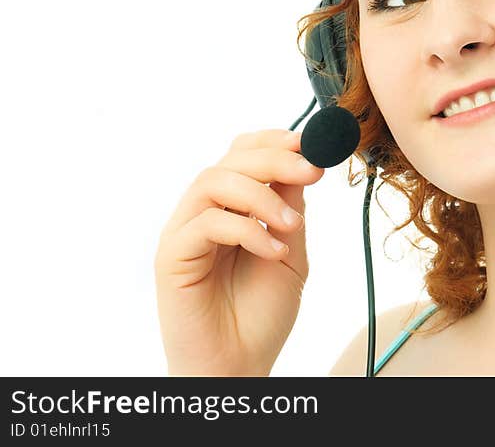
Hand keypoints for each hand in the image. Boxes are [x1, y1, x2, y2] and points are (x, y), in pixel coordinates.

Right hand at [154, 129, 323, 375]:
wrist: (239, 365)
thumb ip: (289, 209)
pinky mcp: (171, 256)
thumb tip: (303, 163)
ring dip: (261, 196)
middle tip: (312, 171)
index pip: (243, 154)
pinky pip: (206, 223)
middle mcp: (202, 212)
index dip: (275, 141)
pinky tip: (273, 252)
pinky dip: (247, 231)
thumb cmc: (261, 313)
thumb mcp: (289, 252)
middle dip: (276, 160)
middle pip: (229, 161)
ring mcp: (184, 232)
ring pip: (213, 182)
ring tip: (291, 225)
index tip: (312, 144)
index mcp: (230, 206)